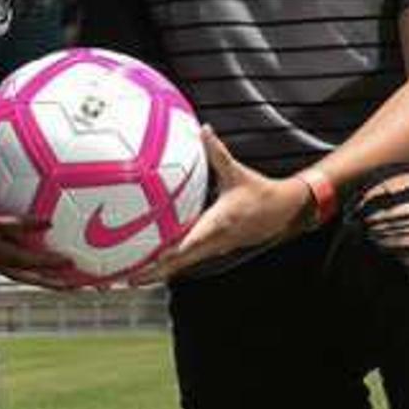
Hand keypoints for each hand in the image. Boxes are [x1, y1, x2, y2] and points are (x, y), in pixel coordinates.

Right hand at [0, 131, 76, 283]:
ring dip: (43, 280)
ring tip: (72, 286)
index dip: (26, 225)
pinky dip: (33, 277)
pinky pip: (11, 273)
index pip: (3, 226)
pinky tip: (54, 279)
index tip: (49, 222)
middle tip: (70, 262)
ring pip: (16, 274)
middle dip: (43, 263)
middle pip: (15, 260)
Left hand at [131, 127, 312, 283]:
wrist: (282, 213)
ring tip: (129, 278)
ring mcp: (212, 249)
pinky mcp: (211, 250)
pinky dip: (167, 267)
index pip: (190, 242)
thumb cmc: (258, 192)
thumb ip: (217, 153)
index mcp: (217, 223)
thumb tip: (204, 130)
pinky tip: (149, 268)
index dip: (169, 252)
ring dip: (157, 273)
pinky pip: (186, 261)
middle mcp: (213, 241)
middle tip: (127, 278)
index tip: (149, 259)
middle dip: (153, 271)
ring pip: (181, 266)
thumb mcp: (237, 172)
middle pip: (178, 263)